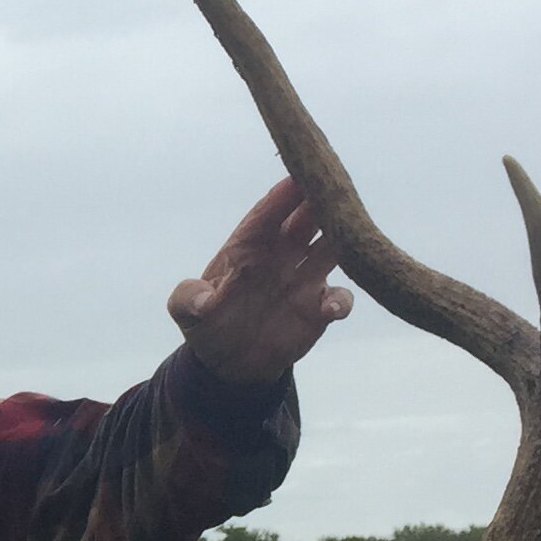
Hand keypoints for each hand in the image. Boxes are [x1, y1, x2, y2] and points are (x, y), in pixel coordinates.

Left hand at [168, 175, 351, 388]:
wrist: (229, 364)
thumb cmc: (205, 325)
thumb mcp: (186, 312)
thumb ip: (187, 299)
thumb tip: (203, 302)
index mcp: (248, 246)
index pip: (268, 213)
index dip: (283, 195)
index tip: (299, 176)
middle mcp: (281, 254)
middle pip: (307, 219)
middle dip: (322, 202)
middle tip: (337, 189)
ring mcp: (303, 278)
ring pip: (333, 248)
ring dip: (344, 238)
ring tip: (354, 234)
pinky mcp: (317, 308)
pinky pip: (338, 298)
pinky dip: (341, 300)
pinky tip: (333, 308)